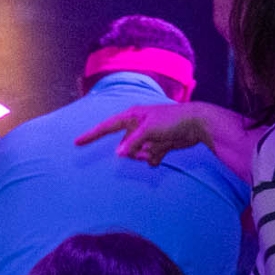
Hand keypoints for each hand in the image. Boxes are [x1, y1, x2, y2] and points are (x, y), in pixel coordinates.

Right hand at [74, 102, 212, 164]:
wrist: (197, 124)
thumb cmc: (172, 121)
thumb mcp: (148, 130)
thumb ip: (131, 143)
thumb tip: (118, 155)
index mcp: (131, 116)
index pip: (106, 127)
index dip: (91, 135)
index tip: (76, 142)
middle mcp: (137, 126)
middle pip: (124, 146)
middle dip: (133, 151)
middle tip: (147, 149)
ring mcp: (148, 136)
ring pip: (136, 153)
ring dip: (145, 155)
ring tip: (158, 149)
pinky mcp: (158, 144)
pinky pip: (148, 157)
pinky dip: (153, 158)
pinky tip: (161, 155)